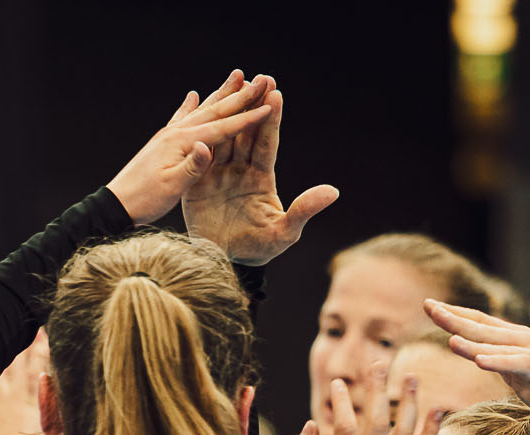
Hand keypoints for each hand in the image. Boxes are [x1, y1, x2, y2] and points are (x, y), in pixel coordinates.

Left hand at [106, 75, 275, 226]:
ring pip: (201, 109)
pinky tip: (194, 94)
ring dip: (220, 93)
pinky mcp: (162, 141)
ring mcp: (168, 134)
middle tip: (262, 79)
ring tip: (237, 77)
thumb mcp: (171, 188)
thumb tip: (206, 147)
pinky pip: (180, 118)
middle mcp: (176, 132)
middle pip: (215, 110)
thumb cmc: (144, 199)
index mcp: (182, 142)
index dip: (247, 118)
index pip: (222, 128)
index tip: (269, 106)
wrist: (116, 203)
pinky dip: (190, 105)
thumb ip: (192, 167)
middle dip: (241, 96)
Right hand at [180, 72, 337, 265]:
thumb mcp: (285, 232)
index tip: (277, 94)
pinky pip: (197, 155)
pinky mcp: (197, 182)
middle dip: (252, 104)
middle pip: (246, 132)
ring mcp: (218, 174)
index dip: (271, 120)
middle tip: (258, 76)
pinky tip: (199, 111)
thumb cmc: (259, 250)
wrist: (224, 263)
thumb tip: (332, 192)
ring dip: (227, 111)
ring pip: (223, 136)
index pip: (267, 143)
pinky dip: (198, 134)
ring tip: (232, 83)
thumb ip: (305, 210)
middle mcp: (240, 170)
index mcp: (262, 177)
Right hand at [282, 361, 446, 434]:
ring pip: (404, 433)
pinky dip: (432, 431)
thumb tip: (310, 425)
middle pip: (378, 424)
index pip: (345, 430)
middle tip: (377, 364)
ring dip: (410, 403)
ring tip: (410, 376)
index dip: (342, 403)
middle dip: (377, 391)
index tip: (337, 384)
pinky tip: (438, 408)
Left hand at [426, 300, 529, 433]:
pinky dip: (499, 362)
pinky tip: (479, 361)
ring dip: (473, 342)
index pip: (482, 323)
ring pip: (500, 345)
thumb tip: (478, 355)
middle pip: (485, 328)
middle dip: (456, 319)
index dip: (456, 314)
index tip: (430, 306)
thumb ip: (501, 363)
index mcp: (519, 341)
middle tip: (430, 308)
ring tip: (448, 338)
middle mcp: (528, 341)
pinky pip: (520, 365)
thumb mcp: (519, 378)